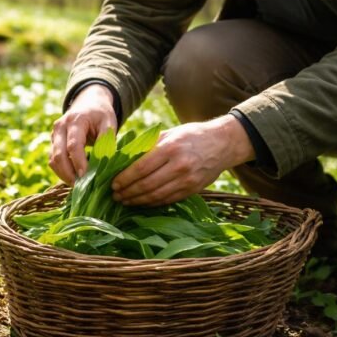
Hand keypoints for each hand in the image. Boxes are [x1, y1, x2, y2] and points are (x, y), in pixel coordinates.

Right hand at [50, 84, 117, 184]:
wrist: (88, 103)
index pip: (74, 145)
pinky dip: (61, 171)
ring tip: (78, 186)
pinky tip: (73, 179)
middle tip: (81, 187)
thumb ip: (106, 140)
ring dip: (63, 175)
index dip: (78, 163)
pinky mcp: (53, 143)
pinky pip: (53, 160)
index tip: (86, 177)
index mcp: (75, 120)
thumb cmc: (100, 114)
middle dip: (68, 173)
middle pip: (58, 155)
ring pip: (53, 160)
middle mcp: (60, 127)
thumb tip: (102, 162)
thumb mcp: (109, 122)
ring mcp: (54, 135)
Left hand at [112, 115, 254, 205]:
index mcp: (170, 148)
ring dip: (138, 201)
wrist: (223, 144)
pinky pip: (168, 200)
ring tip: (125, 201)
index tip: (113, 183)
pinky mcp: (193, 190)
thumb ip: (148, 146)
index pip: (141, 168)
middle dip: (128, 192)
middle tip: (115, 195)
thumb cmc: (191, 136)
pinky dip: (152, 203)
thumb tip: (122, 157)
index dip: (125, 178)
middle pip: (146, 185)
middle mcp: (179, 165)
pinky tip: (142, 203)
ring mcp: (187, 180)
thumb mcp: (169, 133)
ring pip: (156, 196)